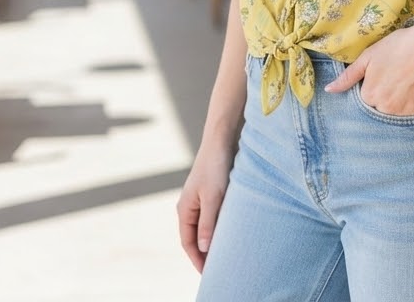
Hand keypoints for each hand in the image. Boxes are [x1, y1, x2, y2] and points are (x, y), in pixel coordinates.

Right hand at [176, 140, 234, 272]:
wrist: (220, 139)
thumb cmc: (215, 166)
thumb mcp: (213, 197)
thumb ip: (208, 223)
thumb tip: (203, 249)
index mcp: (185, 209)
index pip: (188, 243)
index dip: (197, 260)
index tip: (209, 274)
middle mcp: (189, 206)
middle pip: (194, 237)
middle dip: (203, 254)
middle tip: (217, 269)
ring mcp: (199, 199)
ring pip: (203, 227)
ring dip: (211, 241)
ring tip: (224, 255)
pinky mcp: (210, 193)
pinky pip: (211, 217)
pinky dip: (217, 228)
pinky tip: (229, 232)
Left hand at [324, 21, 413, 115]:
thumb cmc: (398, 46)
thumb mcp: (369, 56)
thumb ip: (348, 76)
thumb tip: (329, 91)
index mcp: (369, 95)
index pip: (367, 97)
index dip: (375, 84)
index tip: (385, 72)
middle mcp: (385, 108)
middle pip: (382, 106)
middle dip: (387, 95)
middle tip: (398, 75)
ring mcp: (404, 112)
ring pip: (397, 111)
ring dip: (400, 100)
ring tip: (409, 79)